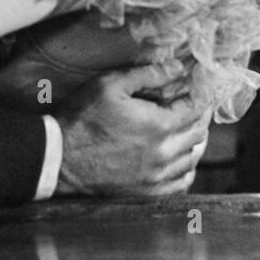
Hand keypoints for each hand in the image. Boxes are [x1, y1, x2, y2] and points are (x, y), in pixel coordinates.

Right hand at [56, 63, 211, 197]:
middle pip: (198, 134)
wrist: (61, 158)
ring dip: (191, 143)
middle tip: (186, 107)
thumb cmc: (84, 117)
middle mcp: (164, 153)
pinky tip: (177, 159)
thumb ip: (149, 75)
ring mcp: (157, 176)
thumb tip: (179, 67)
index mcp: (159, 125)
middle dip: (195, 118)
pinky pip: (181, 183)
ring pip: (192, 158)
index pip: (195, 109)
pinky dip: (185, 170)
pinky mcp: (148, 192)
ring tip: (181, 130)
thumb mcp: (111, 84)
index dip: (197, 97)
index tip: (194, 90)